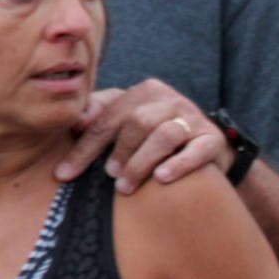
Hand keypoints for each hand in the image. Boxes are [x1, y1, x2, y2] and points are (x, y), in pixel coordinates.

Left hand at [56, 79, 230, 192]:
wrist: (203, 146)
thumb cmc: (153, 135)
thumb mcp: (126, 119)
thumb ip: (100, 114)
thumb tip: (75, 122)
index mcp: (146, 91)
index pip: (109, 117)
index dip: (85, 147)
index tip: (65, 174)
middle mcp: (171, 100)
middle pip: (139, 122)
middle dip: (120, 152)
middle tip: (109, 177)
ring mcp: (194, 119)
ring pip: (166, 134)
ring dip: (142, 162)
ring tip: (126, 186)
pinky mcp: (213, 139)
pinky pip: (197, 150)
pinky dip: (179, 164)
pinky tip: (161, 178)